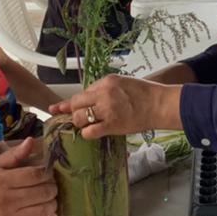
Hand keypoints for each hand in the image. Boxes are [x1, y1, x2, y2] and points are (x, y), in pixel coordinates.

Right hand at [0, 138, 57, 215]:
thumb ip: (13, 155)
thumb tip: (31, 141)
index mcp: (3, 180)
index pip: (36, 174)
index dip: (47, 173)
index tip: (48, 173)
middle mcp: (8, 200)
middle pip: (44, 192)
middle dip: (52, 187)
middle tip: (50, 185)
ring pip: (44, 210)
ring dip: (53, 203)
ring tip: (50, 199)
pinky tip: (49, 214)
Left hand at [49, 75, 181, 138]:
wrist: (160, 104)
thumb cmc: (145, 94)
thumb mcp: (122, 83)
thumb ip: (105, 90)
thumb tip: (90, 100)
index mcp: (106, 81)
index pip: (82, 92)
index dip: (69, 102)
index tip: (56, 108)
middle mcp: (103, 93)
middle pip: (76, 104)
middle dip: (73, 113)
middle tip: (77, 119)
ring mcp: (107, 109)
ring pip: (79, 118)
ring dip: (80, 123)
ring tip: (88, 125)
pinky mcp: (112, 125)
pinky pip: (90, 131)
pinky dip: (87, 133)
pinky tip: (93, 133)